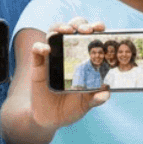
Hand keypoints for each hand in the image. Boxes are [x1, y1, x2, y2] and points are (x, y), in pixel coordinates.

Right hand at [27, 18, 109, 132]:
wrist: (49, 119)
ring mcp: (53, 57)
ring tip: (67, 31)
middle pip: (73, 29)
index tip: (101, 28)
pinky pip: (36, 50)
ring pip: (54, 33)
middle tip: (86, 29)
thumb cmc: (71, 108)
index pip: (90, 38)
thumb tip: (106, 93)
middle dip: (80, 24)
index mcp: (84, 60)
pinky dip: (40, 46)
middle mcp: (68, 54)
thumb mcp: (86, 105)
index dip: (96, 29)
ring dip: (60, 27)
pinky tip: (46, 49)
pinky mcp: (38, 65)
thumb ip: (96, 99)